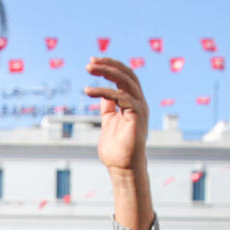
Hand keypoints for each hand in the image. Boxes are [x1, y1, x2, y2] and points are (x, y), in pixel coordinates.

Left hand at [86, 58, 156, 229]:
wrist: (123, 168)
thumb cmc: (116, 150)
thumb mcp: (108, 121)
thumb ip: (108, 106)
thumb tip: (102, 93)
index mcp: (133, 102)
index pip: (124, 77)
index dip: (109, 67)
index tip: (92, 63)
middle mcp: (139, 102)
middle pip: (127, 73)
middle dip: (109, 64)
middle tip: (90, 62)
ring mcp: (140, 107)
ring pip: (126, 79)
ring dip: (107, 71)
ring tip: (90, 68)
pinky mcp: (137, 114)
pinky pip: (120, 96)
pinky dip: (103, 91)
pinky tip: (88, 91)